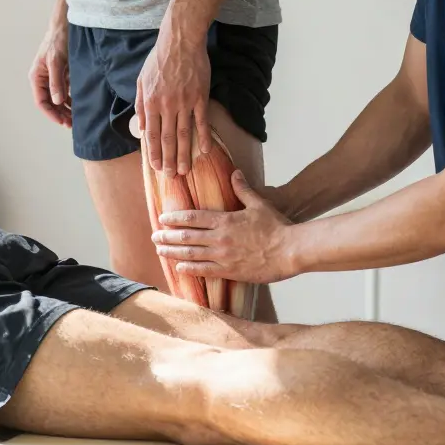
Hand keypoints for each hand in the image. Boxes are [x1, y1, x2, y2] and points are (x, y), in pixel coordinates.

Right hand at [29, 22, 71, 126]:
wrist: (66, 26)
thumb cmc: (57, 41)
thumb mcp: (56, 61)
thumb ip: (56, 81)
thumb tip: (56, 101)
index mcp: (37, 77)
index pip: (41, 102)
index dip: (51, 113)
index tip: (62, 121)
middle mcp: (44, 80)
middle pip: (50, 103)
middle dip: (60, 114)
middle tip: (72, 124)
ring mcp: (54, 78)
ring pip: (58, 100)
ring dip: (66, 110)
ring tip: (76, 119)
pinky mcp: (63, 76)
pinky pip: (66, 92)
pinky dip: (71, 100)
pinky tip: (79, 106)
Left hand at [135, 26, 210, 175]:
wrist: (180, 41)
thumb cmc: (159, 59)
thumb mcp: (141, 80)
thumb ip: (140, 104)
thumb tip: (140, 127)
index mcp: (150, 102)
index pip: (150, 134)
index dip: (153, 153)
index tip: (156, 167)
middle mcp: (166, 105)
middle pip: (167, 139)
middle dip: (168, 160)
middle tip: (171, 176)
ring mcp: (184, 102)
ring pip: (183, 134)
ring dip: (183, 154)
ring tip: (185, 170)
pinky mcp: (200, 97)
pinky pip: (201, 122)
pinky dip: (202, 137)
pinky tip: (204, 151)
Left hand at [151, 170, 297, 283]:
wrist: (290, 250)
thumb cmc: (276, 226)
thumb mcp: (258, 204)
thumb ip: (243, 189)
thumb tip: (235, 173)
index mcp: (225, 220)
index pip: (193, 218)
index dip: (175, 218)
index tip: (162, 219)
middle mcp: (219, 238)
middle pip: (186, 237)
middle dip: (167, 237)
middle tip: (154, 237)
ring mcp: (223, 256)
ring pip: (191, 254)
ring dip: (173, 253)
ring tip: (160, 251)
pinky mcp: (230, 271)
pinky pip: (205, 271)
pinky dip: (190, 269)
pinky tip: (179, 268)